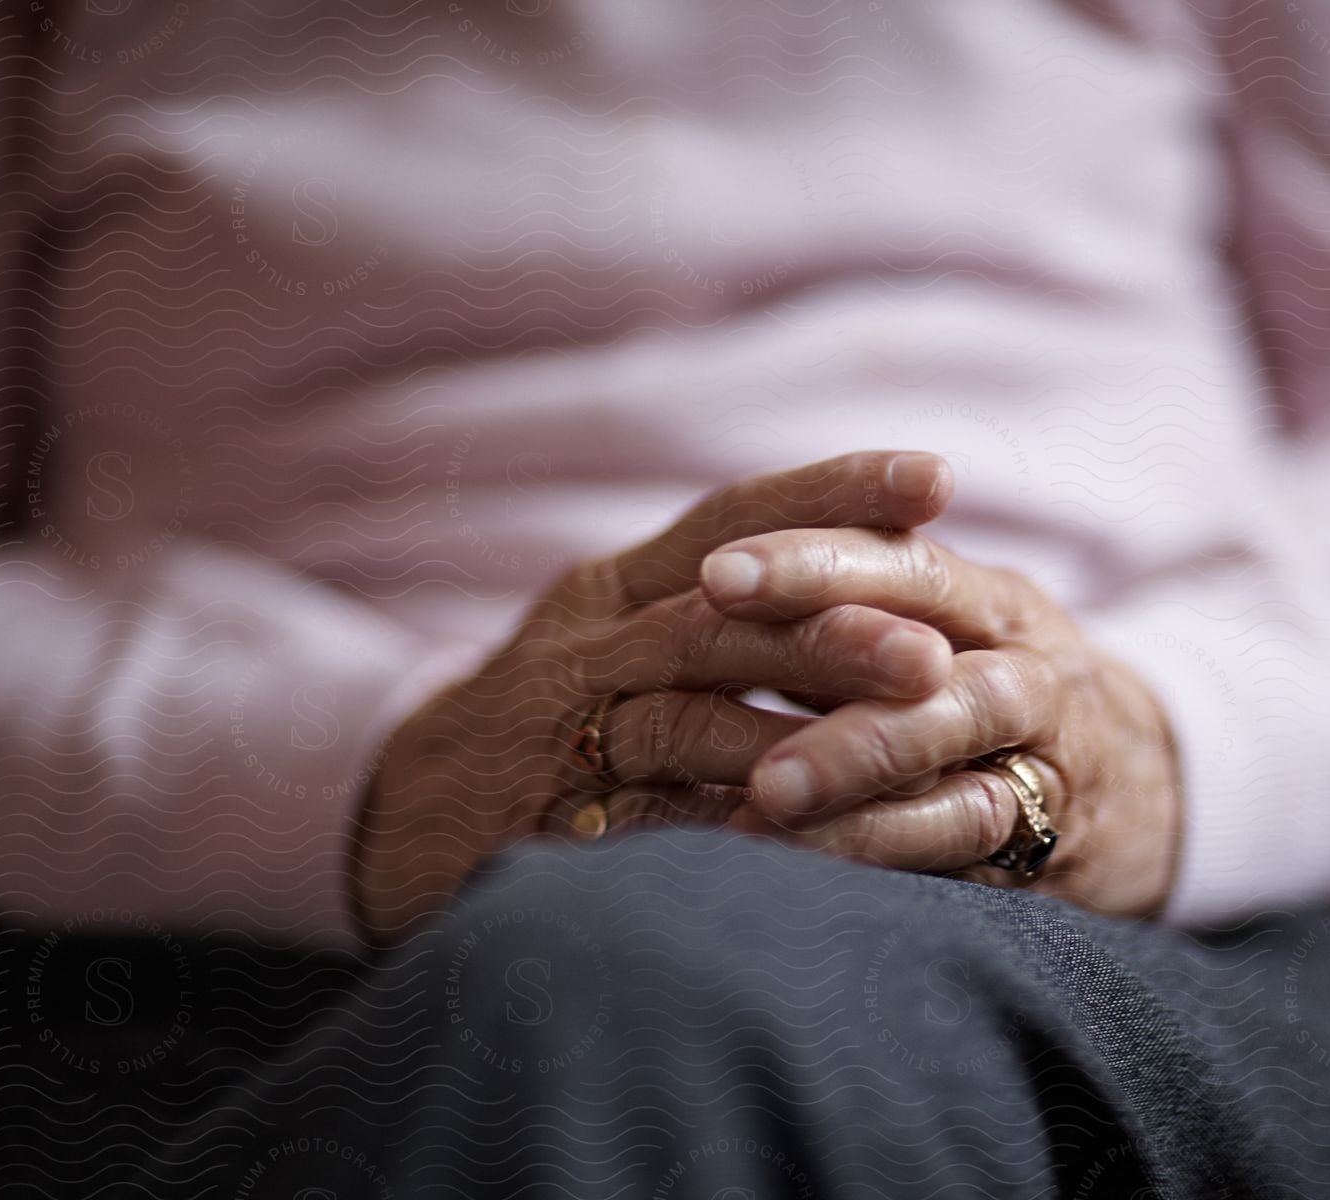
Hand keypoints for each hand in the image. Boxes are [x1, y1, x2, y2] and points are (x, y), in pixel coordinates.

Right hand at [351, 451, 956, 940]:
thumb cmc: (546, 721)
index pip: (731, 518)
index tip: (935, 478)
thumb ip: (724, 609)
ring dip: (789, 732)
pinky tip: (805, 842)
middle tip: (933, 653)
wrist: (393, 813)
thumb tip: (878, 579)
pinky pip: (647, 827)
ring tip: (887, 745)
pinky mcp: (542, 825)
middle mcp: (584, 645)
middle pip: (716, 616)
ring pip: (680, 716)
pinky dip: (727, 831)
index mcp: (614, 587)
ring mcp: (557, 735)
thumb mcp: (617, 640)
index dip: (832, 492)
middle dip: (830, 630)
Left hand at [700, 520, 1182, 918]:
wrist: (1149, 787)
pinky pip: (966, 835)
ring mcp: (1044, 750)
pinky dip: (884, 845)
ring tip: (765, 789)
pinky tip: (801, 856)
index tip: (717, 573)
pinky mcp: (1047, 837)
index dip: (814, 560)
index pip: (905, 558)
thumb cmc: (989, 700)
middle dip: (829, 643)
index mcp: (987, 600)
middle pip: (933, 640)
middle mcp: (1023, 662)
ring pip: (957, 741)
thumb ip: (853, 615)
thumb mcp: (946, 642)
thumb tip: (700, 596)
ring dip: (857, 761)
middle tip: (722, 654)